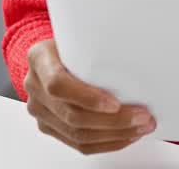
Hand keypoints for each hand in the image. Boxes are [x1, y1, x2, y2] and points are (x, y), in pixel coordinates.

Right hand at [23, 39, 155, 154]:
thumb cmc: (71, 42)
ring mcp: (40, 110)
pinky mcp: (49, 127)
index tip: (115, 103)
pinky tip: (126, 136)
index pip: (58, 84)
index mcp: (39, 58)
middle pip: (72, 115)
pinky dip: (106, 143)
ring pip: (78, 135)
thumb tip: (137, 53)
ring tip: (140, 128)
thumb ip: (96, 43)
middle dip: (113, 121)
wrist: (52, 54)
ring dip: (115, 135)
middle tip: (142, 117)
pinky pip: (78, 144)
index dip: (87, 98)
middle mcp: (35, 86)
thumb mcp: (79, 34)